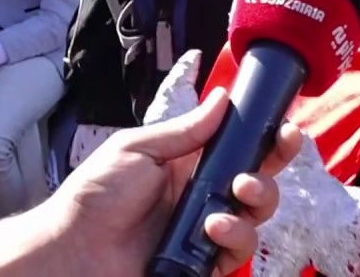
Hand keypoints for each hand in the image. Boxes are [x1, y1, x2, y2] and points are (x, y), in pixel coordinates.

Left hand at [0, 88, 301, 276]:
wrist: (73, 249)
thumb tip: (223, 99)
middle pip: (259, 184)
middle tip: (249, 177)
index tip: (285, 131)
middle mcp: (204, 196)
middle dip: (268, 176)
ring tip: (227, 204)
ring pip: (255, 219)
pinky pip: (237, 253)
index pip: (241, 148)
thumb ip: (186, 130)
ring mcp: (205, 231)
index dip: (269, 140)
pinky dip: (234, 239)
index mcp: (191, 164)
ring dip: (252, 207)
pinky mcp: (202, 262)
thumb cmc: (95, 196)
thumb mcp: (138, 149)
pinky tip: (213, 230)